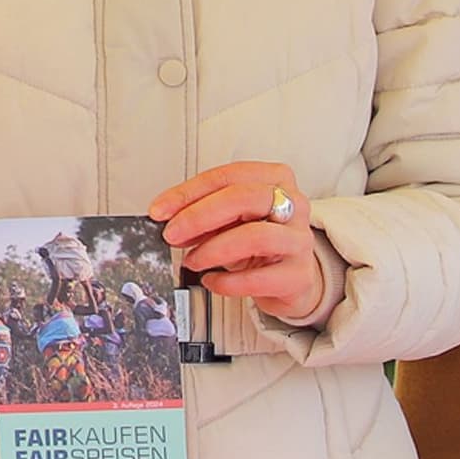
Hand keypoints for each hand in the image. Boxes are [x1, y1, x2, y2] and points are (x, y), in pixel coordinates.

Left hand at [152, 162, 326, 319]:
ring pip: (255, 237)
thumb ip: (204, 214)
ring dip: (212, 249)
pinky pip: (260, 278)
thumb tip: (167, 218)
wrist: (290, 278)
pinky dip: (227, 282)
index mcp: (275, 179)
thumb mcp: (231, 220)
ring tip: (192, 260)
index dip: (188, 192)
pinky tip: (211, 281)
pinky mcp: (299, 276)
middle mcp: (294, 205)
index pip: (228, 176)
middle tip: (172, 234)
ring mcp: (299, 240)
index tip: (160, 210)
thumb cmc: (259, 242)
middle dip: (199, 216)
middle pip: (244, 198)